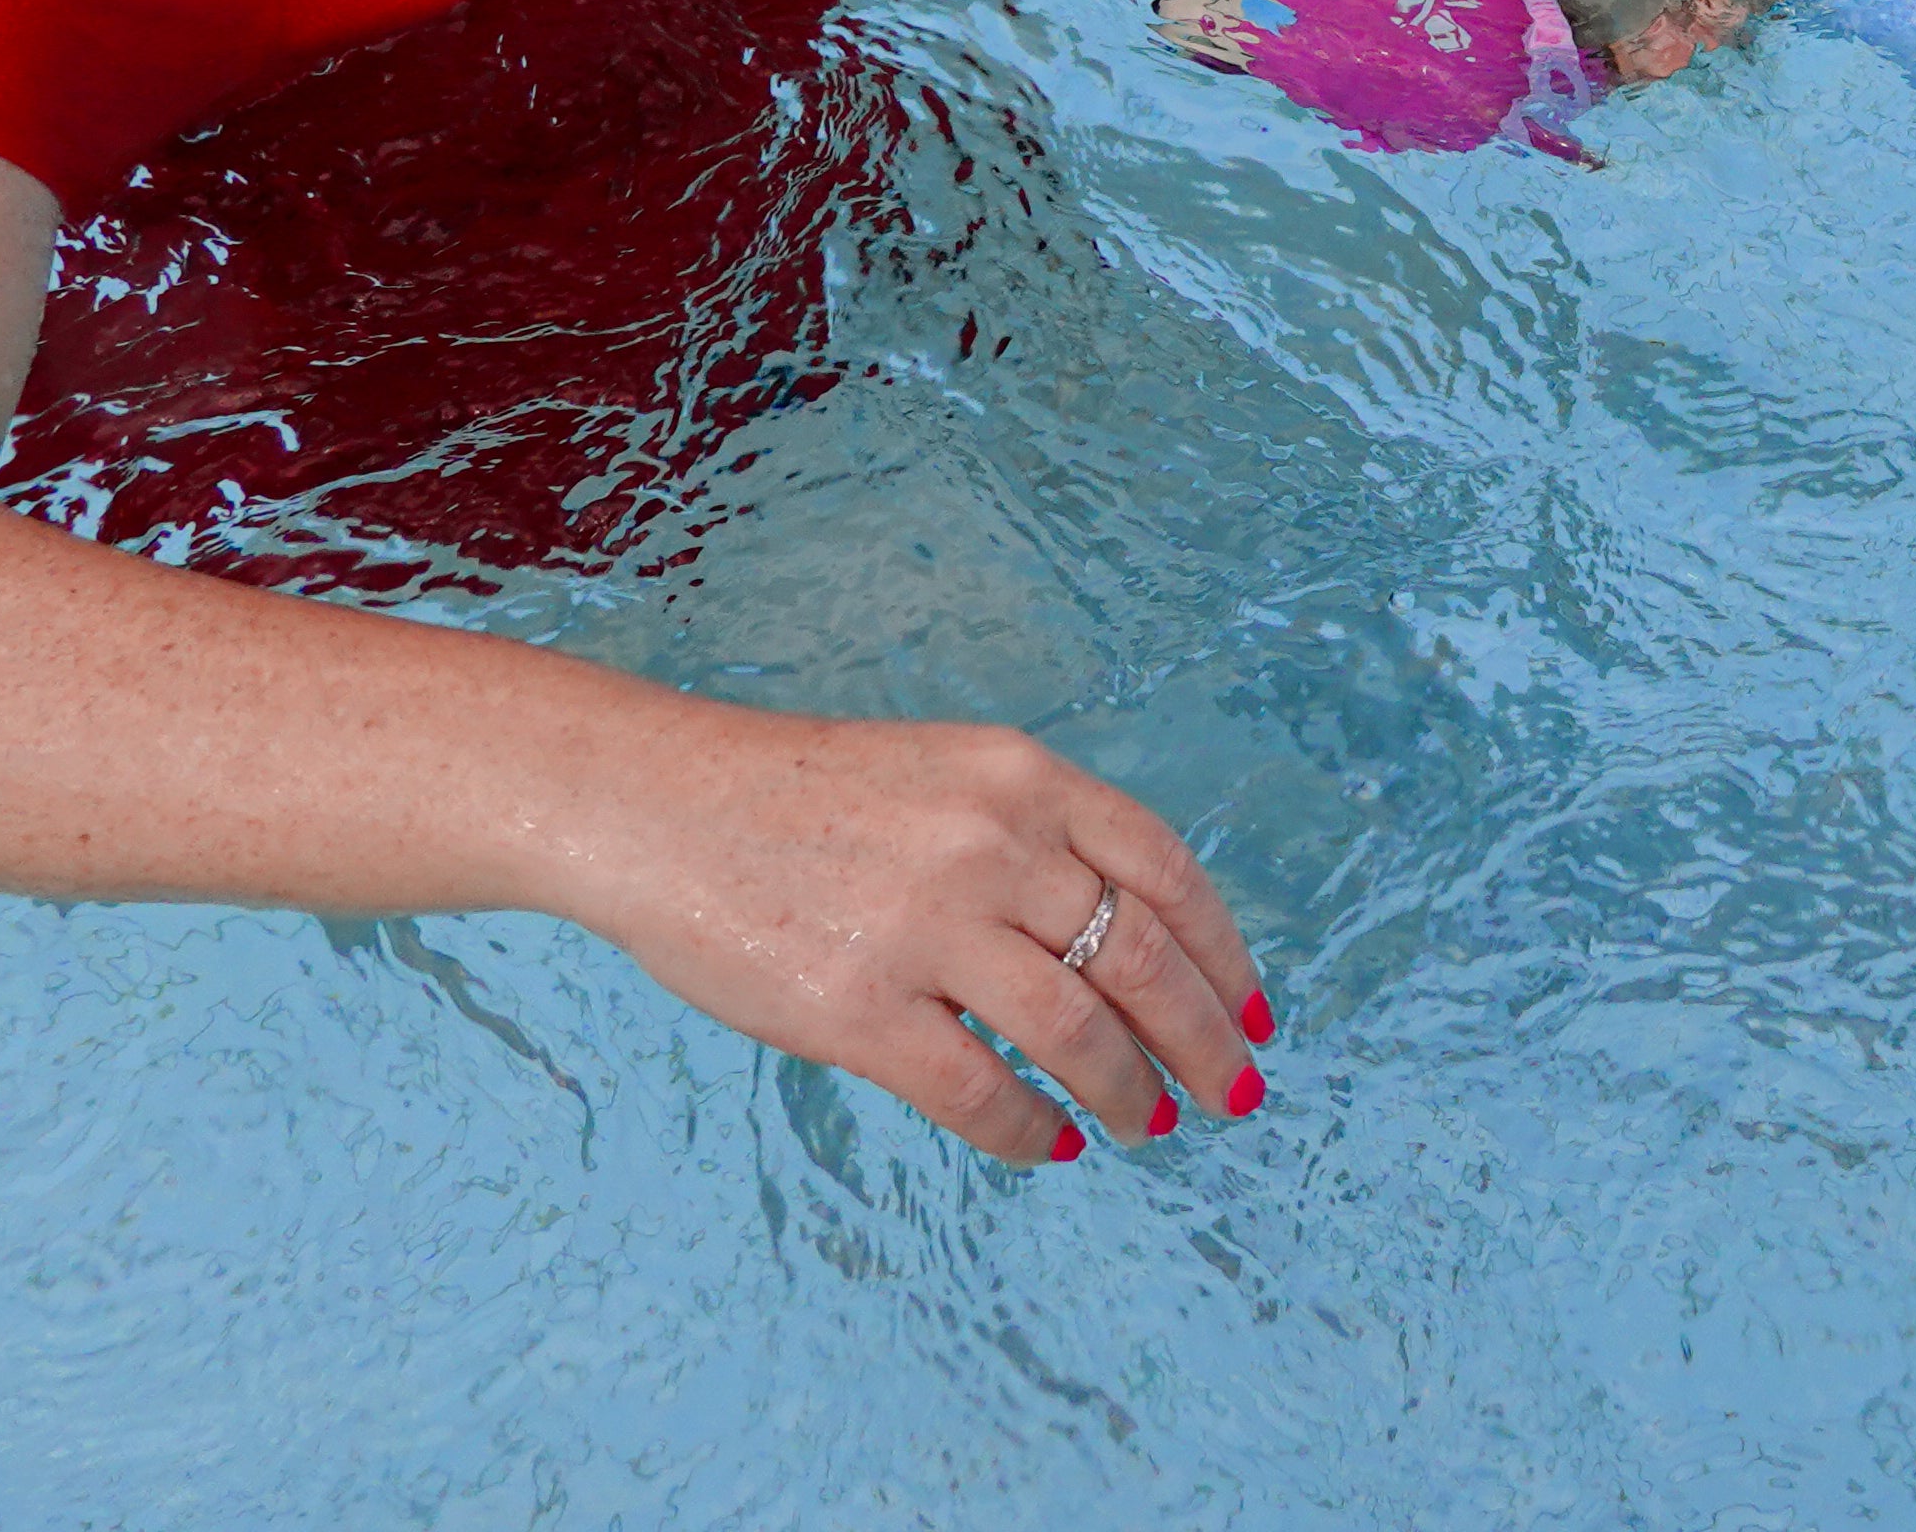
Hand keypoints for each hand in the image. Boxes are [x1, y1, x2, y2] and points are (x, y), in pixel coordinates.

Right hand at [567, 703, 1273, 1164]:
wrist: (661, 805)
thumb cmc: (806, 796)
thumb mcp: (948, 774)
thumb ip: (1037, 836)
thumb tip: (1131, 942)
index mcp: (1023, 778)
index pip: (1168, 872)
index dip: (1225, 954)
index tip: (1254, 1014)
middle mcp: (992, 844)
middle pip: (1144, 960)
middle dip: (1203, 1041)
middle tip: (1232, 1095)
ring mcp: (926, 928)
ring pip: (1077, 1034)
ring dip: (1128, 1093)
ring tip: (1146, 1126)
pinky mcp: (859, 1009)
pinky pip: (979, 1091)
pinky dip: (1029, 1128)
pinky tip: (1049, 1142)